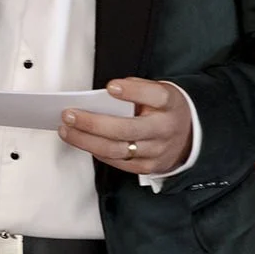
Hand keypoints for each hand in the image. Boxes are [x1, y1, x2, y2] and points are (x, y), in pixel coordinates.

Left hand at [59, 78, 192, 174]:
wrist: (188, 137)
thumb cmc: (163, 110)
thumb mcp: (158, 92)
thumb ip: (136, 90)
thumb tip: (103, 95)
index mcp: (170, 105)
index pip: (156, 96)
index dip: (133, 92)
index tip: (111, 87)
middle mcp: (165, 129)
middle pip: (127, 129)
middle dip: (93, 122)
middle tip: (69, 114)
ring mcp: (157, 151)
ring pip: (117, 149)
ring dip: (86, 140)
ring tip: (66, 129)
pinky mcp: (148, 167)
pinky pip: (117, 161)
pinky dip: (96, 151)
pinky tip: (81, 141)